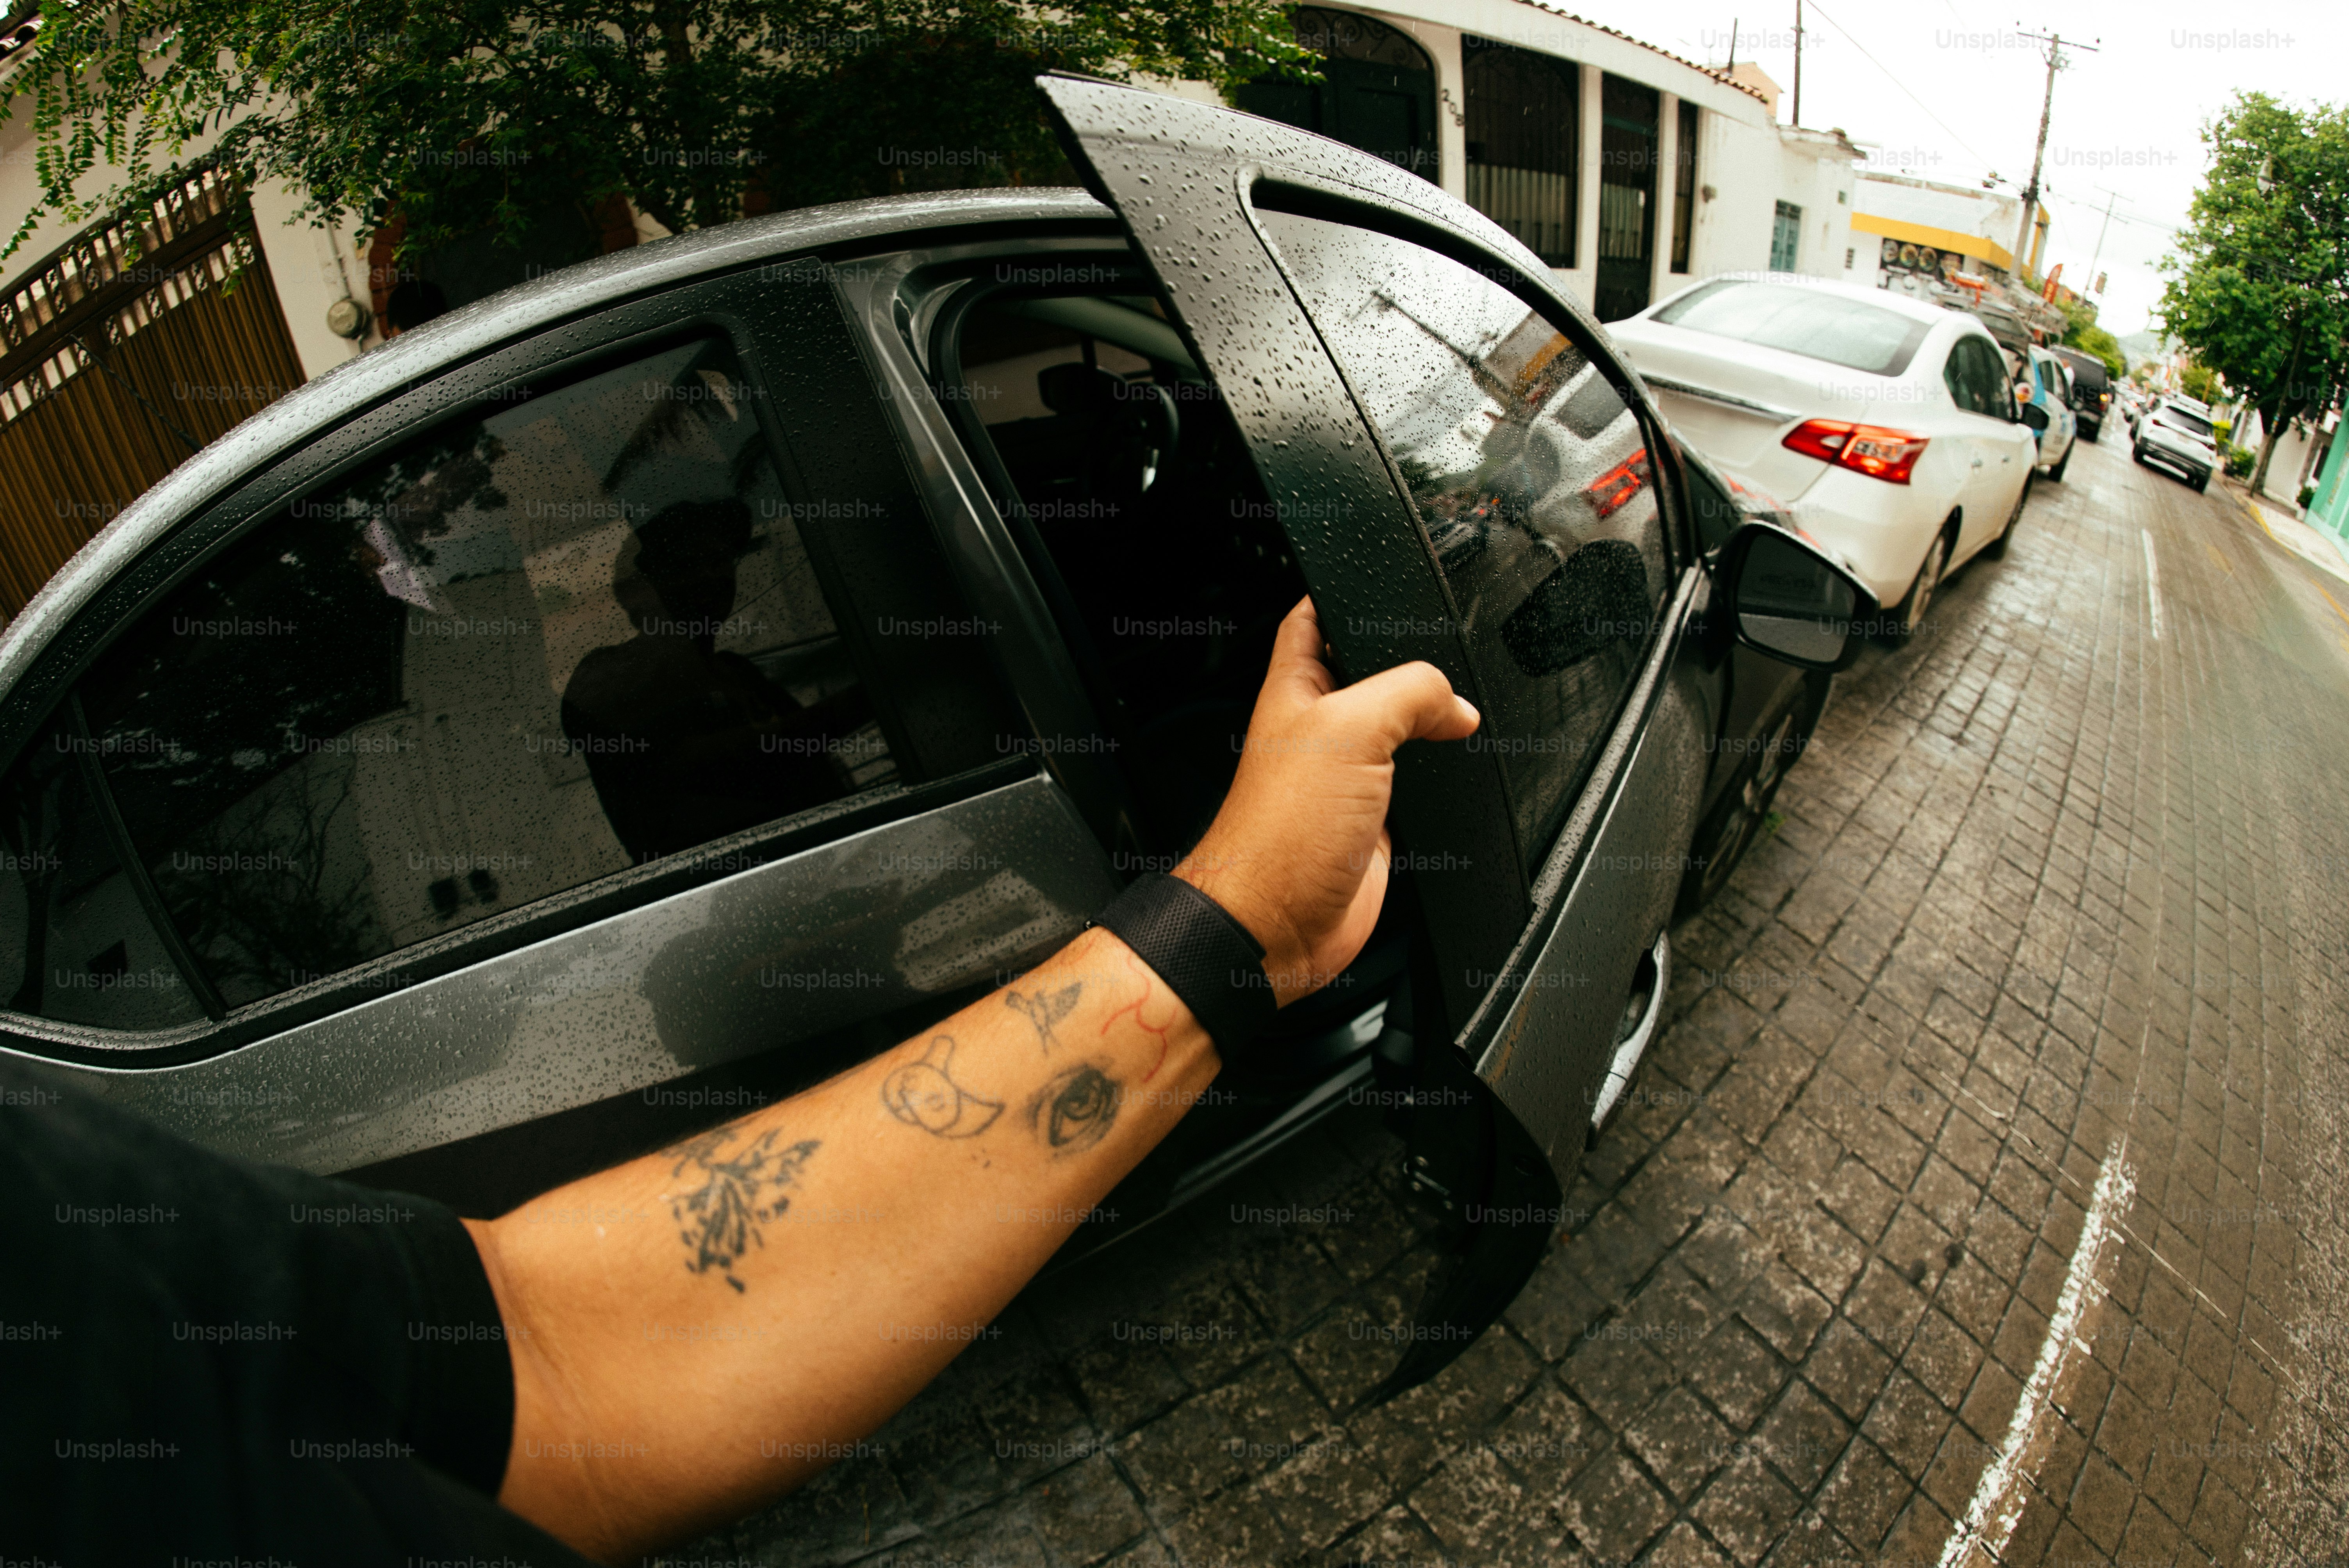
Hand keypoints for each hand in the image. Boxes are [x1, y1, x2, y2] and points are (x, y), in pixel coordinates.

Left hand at [1175, 597, 1479, 1005]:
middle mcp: (1320, 726)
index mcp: (1295, 686)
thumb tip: (1456, 704)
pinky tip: (1457, 767)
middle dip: (1411, 661)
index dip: (1347, 593)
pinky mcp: (1376, 820)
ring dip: (1431, 721)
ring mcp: (1348, 774)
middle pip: (1373, 671)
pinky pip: (1417, 782)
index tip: (1385, 580)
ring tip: (1457, 713)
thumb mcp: (1352, 728)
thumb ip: (1411, 694)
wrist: (1277, 923)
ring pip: (1401, 727)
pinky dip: (1442, 773)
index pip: (1316, 616)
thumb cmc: (1280, 832)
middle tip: (1444, 658)